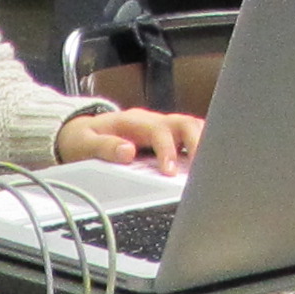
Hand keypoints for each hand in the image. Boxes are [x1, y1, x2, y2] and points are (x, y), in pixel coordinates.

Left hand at [57, 106, 203, 173]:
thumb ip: (104, 147)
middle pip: (185, 123)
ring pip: (194, 127)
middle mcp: (152, 121)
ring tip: (213, 166)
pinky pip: (192, 136)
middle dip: (197, 143)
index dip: (168, 151)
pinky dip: (204, 147)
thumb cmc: (83, 139)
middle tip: (203, 168)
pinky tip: (209, 164)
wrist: (81, 132)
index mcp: (133, 122)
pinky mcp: (169, 137)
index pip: (159, 131)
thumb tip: (127, 152)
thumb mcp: (84, 144)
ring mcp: (163, 127)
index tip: (170, 172)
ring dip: (205, 143)